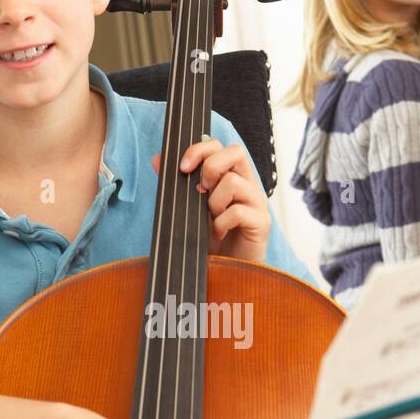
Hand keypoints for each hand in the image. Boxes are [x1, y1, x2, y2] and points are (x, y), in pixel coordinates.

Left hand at [151, 139, 270, 259]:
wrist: (226, 271)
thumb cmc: (211, 239)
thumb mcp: (190, 207)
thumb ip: (177, 183)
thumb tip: (157, 159)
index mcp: (233, 176)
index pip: (221, 146)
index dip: (200, 150)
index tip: (183, 168)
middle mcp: (248, 184)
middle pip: (235, 152)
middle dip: (210, 168)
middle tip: (200, 191)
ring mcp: (257, 202)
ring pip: (233, 182)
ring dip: (214, 202)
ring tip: (212, 219)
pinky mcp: (262, 222)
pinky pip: (237, 211)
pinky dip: (220, 224)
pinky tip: (218, 234)